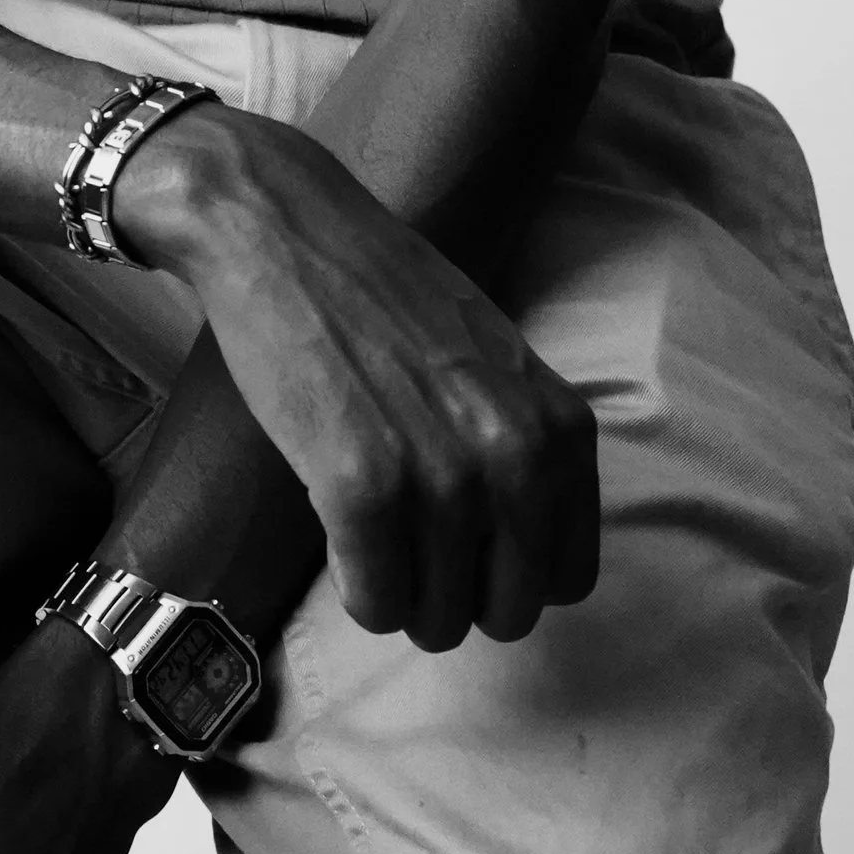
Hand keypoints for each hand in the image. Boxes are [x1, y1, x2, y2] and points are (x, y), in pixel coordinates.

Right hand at [113, 109, 597, 649]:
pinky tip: (336, 522)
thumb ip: (525, 449)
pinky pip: (374, 605)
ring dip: (397, 591)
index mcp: (559, 428)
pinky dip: (352, 585)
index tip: (464, 539)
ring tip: (368, 523)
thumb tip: (521, 555)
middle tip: (408, 538)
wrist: (285, 232)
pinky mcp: (360, 488)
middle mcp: (516, 458)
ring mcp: (441, 477)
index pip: (568, 577)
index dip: (507, 569)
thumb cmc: (383, 293)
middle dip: (454, 593)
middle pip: (507, 614)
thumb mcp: (498, 364)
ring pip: (436, 621)